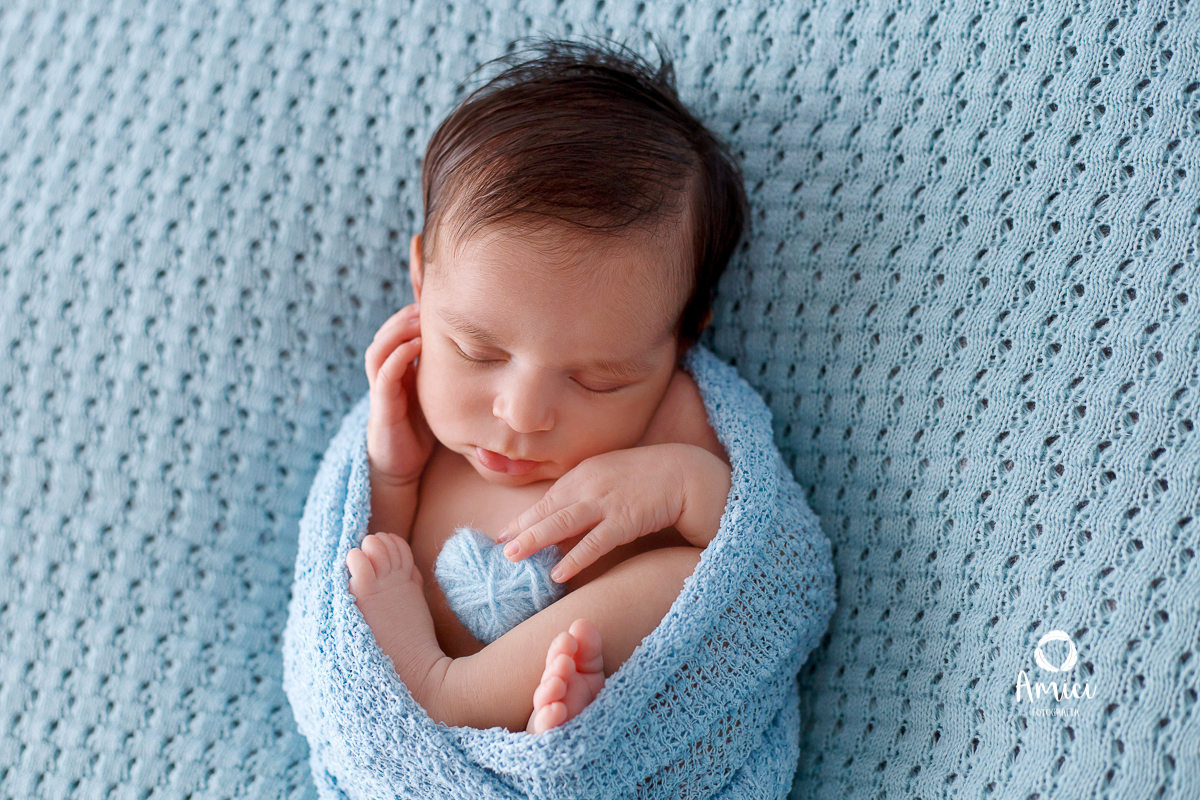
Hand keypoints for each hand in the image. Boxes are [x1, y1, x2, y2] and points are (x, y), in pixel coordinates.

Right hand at [365, 302, 435, 485]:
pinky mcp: (382, 408)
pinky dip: (396, 358)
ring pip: (378, 350)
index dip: (409, 316)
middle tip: (423, 303)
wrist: (400, 467)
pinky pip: (383, 377)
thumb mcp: (439, 399)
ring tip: (416, 319)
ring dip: (396, 331)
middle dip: (402, 317)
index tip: (431, 300)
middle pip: (385, 336)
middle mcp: (386, 376)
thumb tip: (487, 357)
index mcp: (399, 371)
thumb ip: (450, 378)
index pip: (398, 335)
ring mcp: (381, 390)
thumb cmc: (422, 432)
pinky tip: (413, 347)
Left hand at [498, 444, 731, 583]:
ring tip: (513, 556)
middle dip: (521, 526)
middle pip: (549, 508)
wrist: (689, 473)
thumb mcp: (614, 476)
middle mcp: (591, 483)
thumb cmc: (654, 477)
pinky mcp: (626, 519)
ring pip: (563, 522)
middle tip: (497, 545)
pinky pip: (595, 542)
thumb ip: (590, 492)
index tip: (505, 530)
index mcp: (587, 472)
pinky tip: (557, 572)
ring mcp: (608, 501)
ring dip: (536, 539)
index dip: (526, 514)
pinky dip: (575, 557)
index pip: (550, 496)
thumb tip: (566, 520)